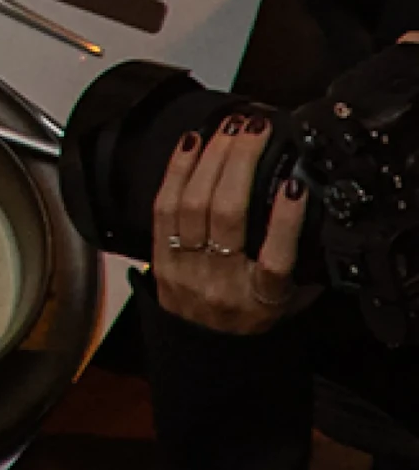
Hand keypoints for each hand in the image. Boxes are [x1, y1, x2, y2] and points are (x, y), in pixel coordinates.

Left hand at [150, 115, 308, 333]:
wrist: (203, 348)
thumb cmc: (251, 317)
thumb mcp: (290, 301)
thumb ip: (305, 266)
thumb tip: (316, 215)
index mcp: (262, 298)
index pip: (275, 258)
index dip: (284, 219)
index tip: (294, 184)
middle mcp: (221, 281)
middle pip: (227, 215)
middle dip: (240, 163)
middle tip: (253, 130)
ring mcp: (185, 266)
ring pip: (192, 204)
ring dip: (210, 158)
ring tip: (227, 128)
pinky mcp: (159, 255)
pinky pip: (162, 206)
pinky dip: (177, 170)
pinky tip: (191, 143)